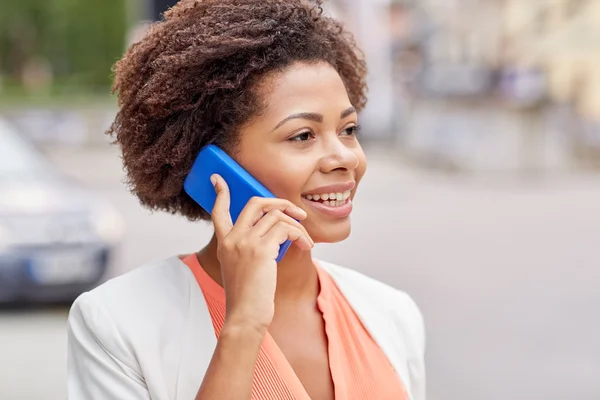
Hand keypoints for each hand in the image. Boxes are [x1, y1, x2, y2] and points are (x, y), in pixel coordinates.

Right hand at [210, 174, 313, 331]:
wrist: (245, 315)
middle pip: (255, 204)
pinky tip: (305, 246)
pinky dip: (300, 235)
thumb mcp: (240, 268)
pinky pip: (286, 229)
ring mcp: (245, 242)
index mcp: (224, 243)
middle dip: (279, 202)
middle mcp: (232, 239)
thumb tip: (275, 232)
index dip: (220, 193)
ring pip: (277, 217)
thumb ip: (250, 248)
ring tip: (305, 240)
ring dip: (297, 225)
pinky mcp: (261, 249)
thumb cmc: (247, 297)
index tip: (218, 179)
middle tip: (295, 212)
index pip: (218, 211)